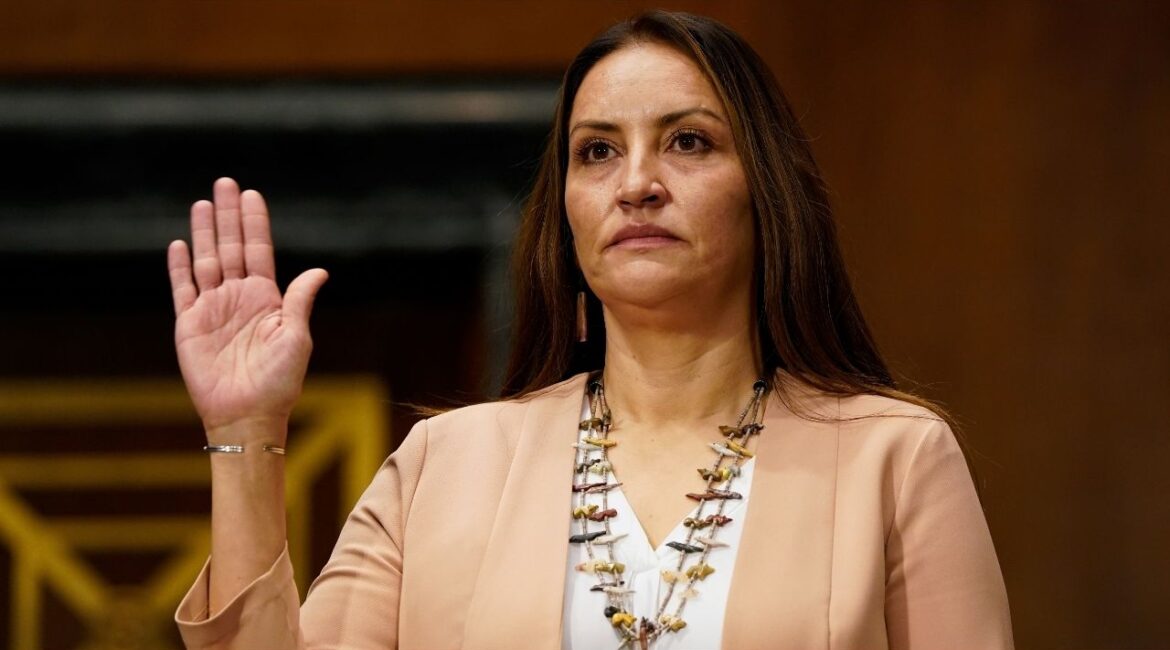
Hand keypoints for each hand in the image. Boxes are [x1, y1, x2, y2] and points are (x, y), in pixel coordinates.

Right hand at [167, 178, 327, 438]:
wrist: (247, 415)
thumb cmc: (279, 381)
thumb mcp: (297, 337)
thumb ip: (300, 301)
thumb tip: (319, 271)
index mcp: (267, 298)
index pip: (259, 251)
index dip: (255, 223)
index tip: (252, 195)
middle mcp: (239, 298)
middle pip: (231, 247)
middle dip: (228, 216)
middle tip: (224, 183)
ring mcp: (213, 309)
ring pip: (206, 260)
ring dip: (204, 232)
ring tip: (202, 204)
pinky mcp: (189, 324)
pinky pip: (182, 289)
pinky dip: (179, 267)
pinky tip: (179, 244)